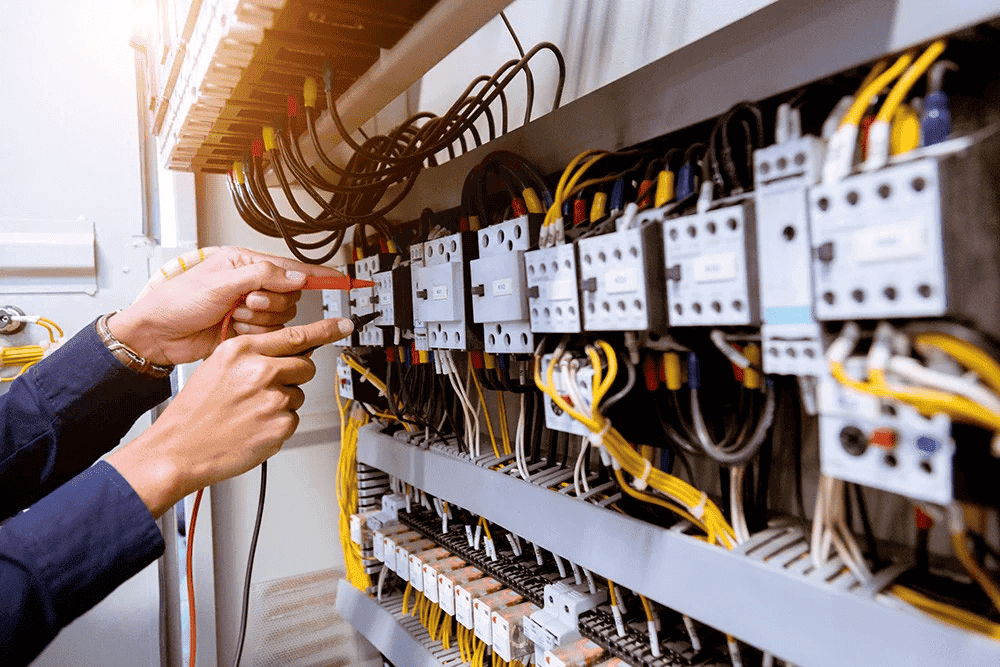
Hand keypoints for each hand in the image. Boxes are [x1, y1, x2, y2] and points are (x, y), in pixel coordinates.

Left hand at [107, 247, 343, 364]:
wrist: (157, 334)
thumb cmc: (176, 301)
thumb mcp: (220, 282)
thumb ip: (262, 276)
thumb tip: (295, 276)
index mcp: (245, 263)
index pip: (291, 266)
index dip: (318, 273)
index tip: (341, 277)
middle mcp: (250, 284)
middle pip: (289, 296)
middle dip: (268, 304)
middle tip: (244, 303)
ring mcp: (248, 309)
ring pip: (280, 318)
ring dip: (257, 321)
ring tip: (231, 318)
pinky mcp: (246, 331)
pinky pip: (268, 335)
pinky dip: (251, 335)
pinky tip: (230, 330)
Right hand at [107, 317, 352, 517]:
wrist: (177, 449)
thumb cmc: (195, 412)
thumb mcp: (218, 366)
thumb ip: (253, 355)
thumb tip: (286, 351)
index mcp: (243, 351)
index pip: (296, 335)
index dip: (326, 329)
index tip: (344, 325)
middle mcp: (260, 370)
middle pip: (306, 366)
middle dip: (293, 377)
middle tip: (266, 391)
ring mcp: (272, 397)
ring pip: (298, 394)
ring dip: (282, 403)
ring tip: (251, 413)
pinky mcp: (280, 424)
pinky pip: (293, 419)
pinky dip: (278, 425)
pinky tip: (253, 428)